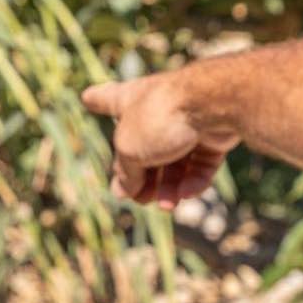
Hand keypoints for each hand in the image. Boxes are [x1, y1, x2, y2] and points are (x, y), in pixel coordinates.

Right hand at [79, 72, 238, 206]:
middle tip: (141, 199)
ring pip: (176, 162)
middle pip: (146, 148)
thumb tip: (126, 191)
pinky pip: (200, 165)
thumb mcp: (129, 149)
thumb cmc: (161, 116)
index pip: (108, 99)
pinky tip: (186, 194)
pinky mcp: (214, 135)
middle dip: (142, 179)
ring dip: (169, 187)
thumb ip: (125, 172)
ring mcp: (188, 122)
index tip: (88, 96)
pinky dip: (193, 181)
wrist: (212, 104)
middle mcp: (158, 109)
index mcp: (130, 100)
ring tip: (166, 205)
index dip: (97, 100)